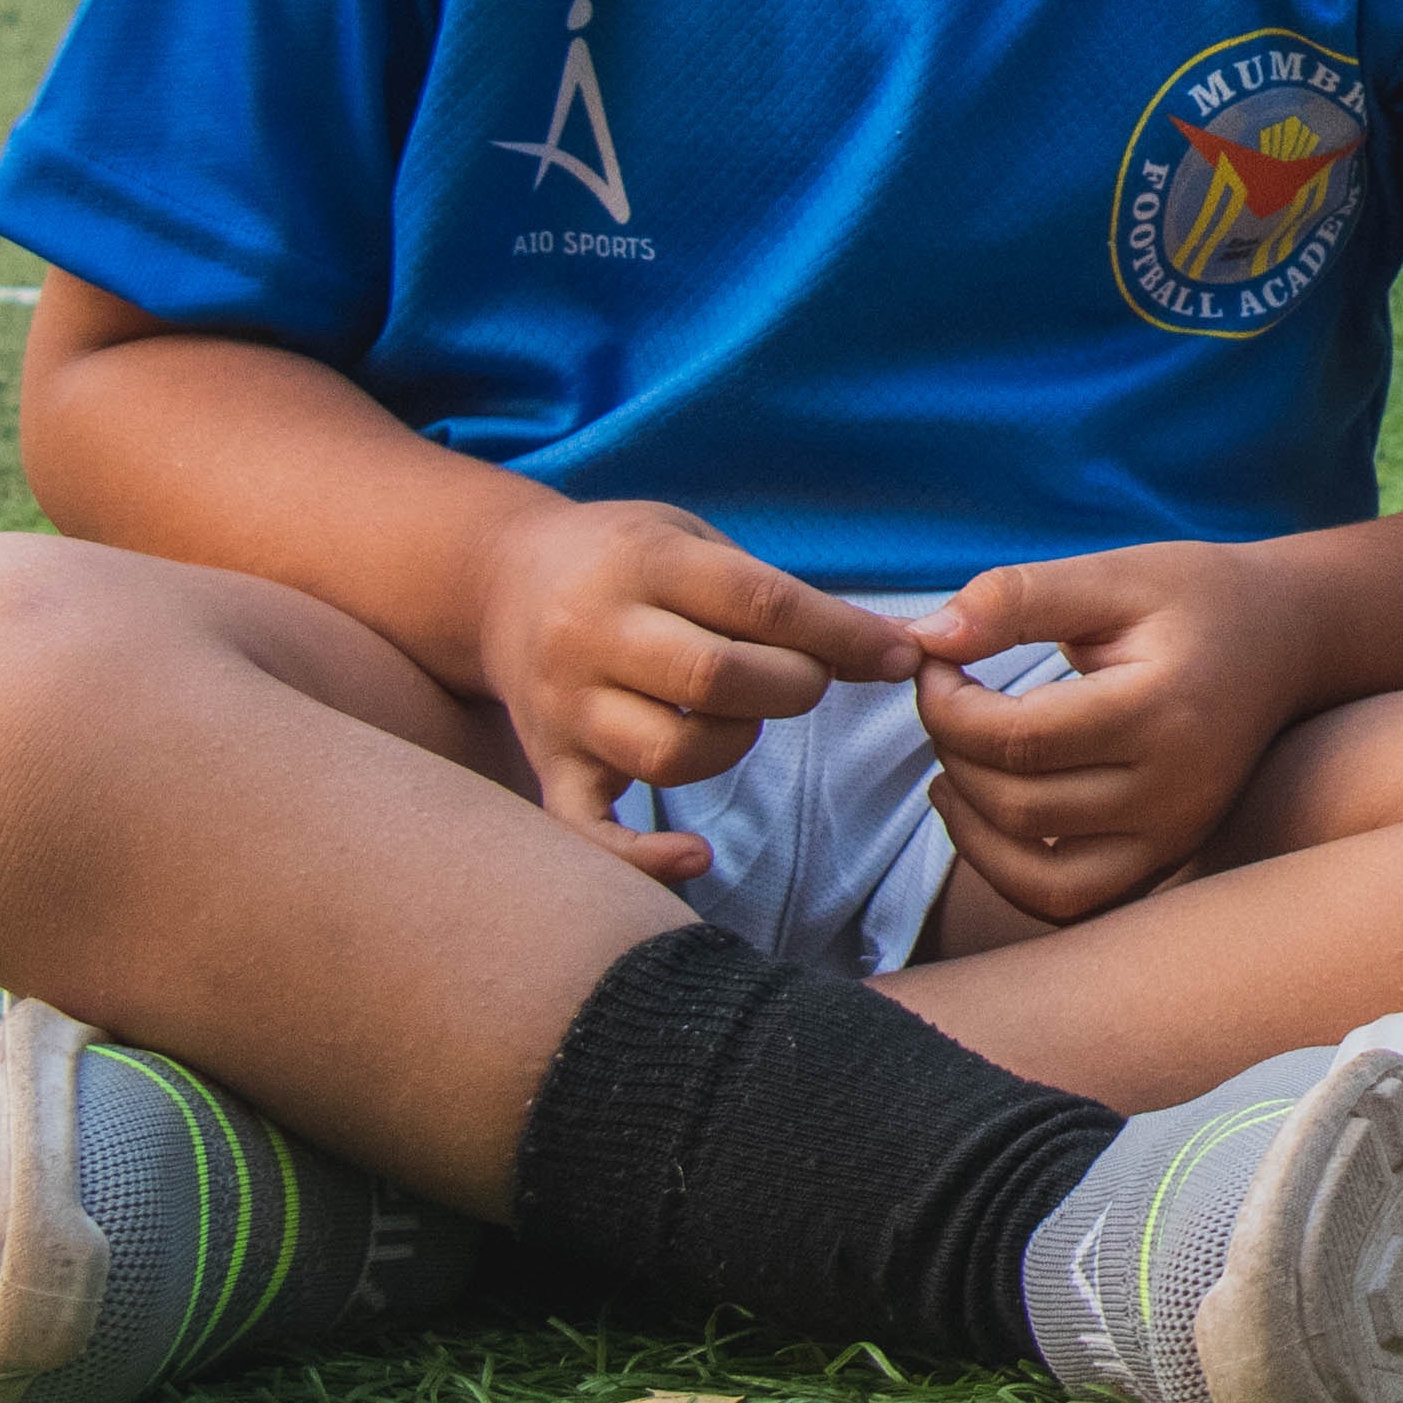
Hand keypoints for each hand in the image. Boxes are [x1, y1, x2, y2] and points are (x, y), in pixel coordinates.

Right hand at [474, 499, 916, 880]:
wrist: (499, 580)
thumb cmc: (630, 560)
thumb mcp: (696, 543)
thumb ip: (783, 597)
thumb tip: (902, 646)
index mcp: (645, 563)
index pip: (760, 603)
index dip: (843, 635)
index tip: (904, 656)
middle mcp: (595, 635)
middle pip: (716, 679)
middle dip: (794, 687)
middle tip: (808, 683)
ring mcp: (565, 708)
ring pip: (668, 755)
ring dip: (733, 747)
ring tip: (738, 719)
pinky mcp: (548, 766)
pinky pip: (586, 831)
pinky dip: (641, 858)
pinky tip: (696, 859)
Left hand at [903, 545, 1318, 925]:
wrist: (1287, 640)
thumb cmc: (1195, 598)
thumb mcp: (1114, 573)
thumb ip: (1018, 597)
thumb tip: (926, 638)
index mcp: (1163, 708)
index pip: (1019, 736)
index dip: (946, 704)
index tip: (932, 660)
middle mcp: (1176, 789)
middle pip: (1019, 805)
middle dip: (951, 752)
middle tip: (944, 699)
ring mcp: (1176, 836)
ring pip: (1035, 876)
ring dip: (970, 826)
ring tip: (951, 766)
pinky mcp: (1167, 859)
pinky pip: (1069, 904)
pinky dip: (1010, 874)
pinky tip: (988, 815)